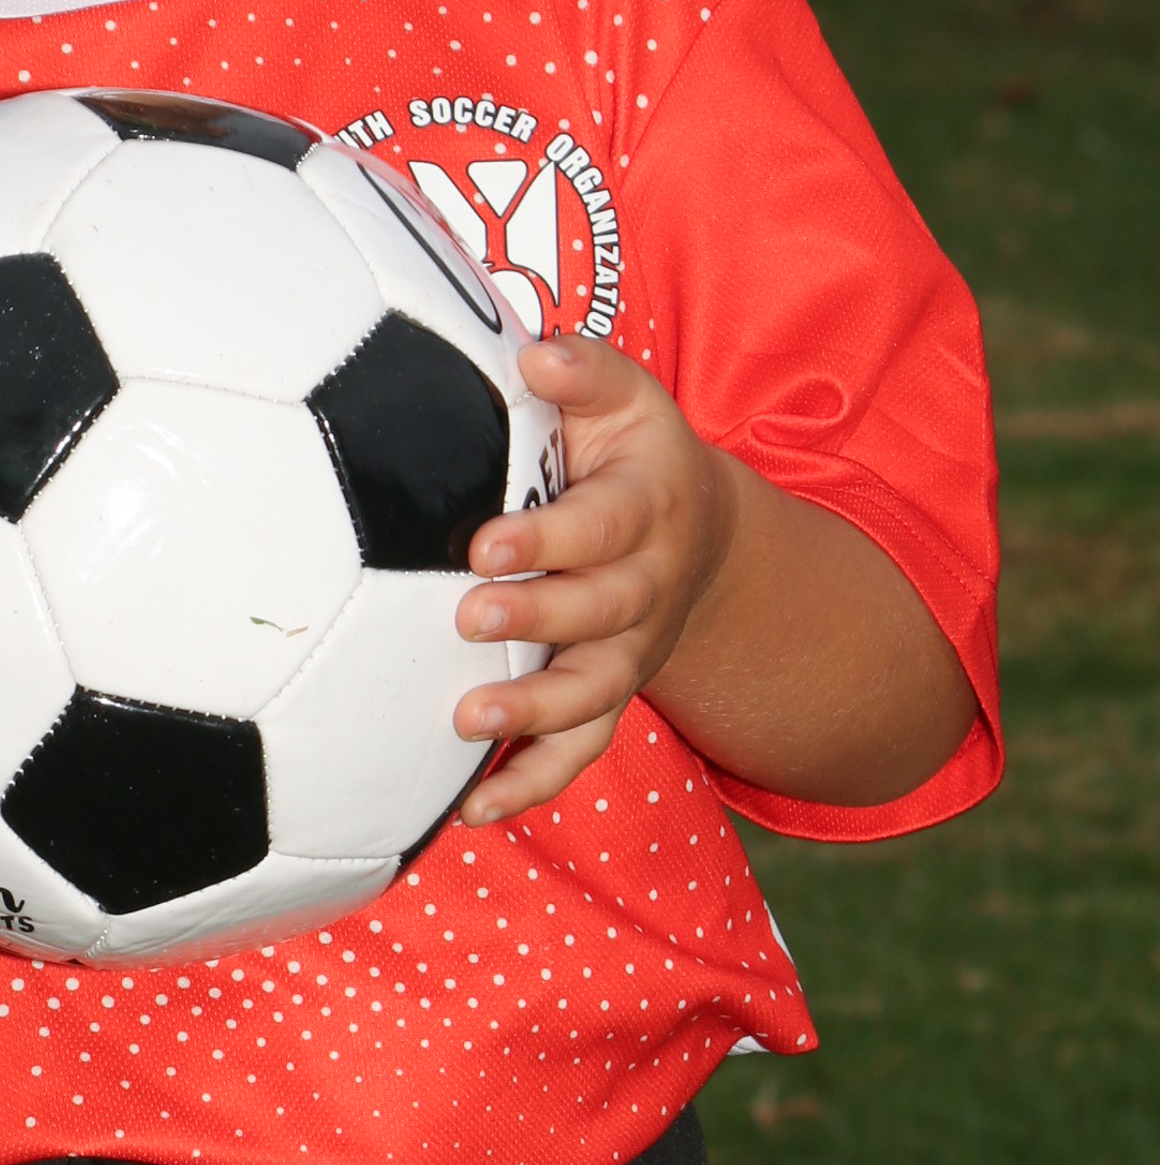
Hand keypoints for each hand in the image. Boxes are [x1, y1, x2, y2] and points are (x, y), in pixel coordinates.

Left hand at [452, 336, 739, 824]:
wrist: (698, 530)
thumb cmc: (629, 447)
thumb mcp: (624, 395)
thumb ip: (582, 370)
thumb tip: (533, 353)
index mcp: (649, 507)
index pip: (603, 526)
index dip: (548, 539)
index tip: (483, 545)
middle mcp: (648, 587)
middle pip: (601, 613)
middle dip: (537, 620)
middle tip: (468, 617)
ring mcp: (632, 651)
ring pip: (595, 695)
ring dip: (534, 714)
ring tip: (466, 721)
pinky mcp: (609, 695)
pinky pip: (581, 753)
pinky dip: (531, 785)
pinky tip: (470, 811)